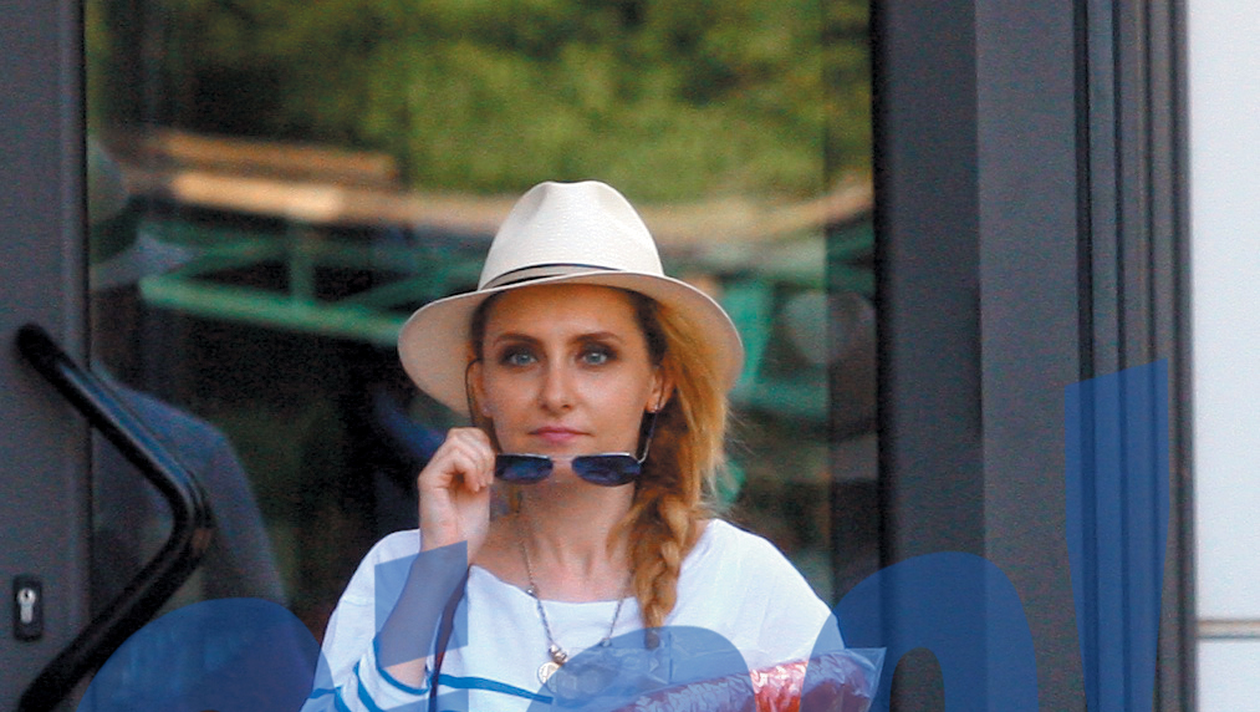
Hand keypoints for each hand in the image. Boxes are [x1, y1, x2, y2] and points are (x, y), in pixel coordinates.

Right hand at [417, 427, 494, 556]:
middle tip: (487, 479)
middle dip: (483, 452)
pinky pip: (453, 455)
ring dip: (478, 461)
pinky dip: (470, 468)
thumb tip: (489, 451)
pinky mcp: (428, 480)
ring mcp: (432, 473)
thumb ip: (481, 470)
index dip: (485, 447)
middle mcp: (439, 468)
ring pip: (457, 440)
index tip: (491, 474)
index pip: (467, 435)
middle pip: (461, 433)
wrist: (454, 555)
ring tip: (479, 485)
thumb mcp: (481, 492)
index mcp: (451, 470)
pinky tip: (472, 487)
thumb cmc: (466, 532)